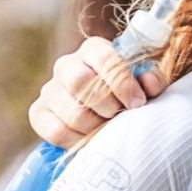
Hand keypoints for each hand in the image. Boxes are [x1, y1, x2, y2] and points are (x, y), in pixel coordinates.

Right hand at [28, 36, 167, 146]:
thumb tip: (150, 83)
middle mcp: (67, 65)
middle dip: (106, 105)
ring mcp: (50, 90)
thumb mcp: (145, 86)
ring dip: (95, 126)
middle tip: (119, 116)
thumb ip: (153, 81)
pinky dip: (77, 140)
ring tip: (107, 129)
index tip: (138, 103)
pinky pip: (56, 131)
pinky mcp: (38, 113)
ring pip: (70, 111)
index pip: (104, 58)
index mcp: (94, 50)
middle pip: (79, 81)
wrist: (104, 117)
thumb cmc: (128, 97)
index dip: (123, 82)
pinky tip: (89, 139)